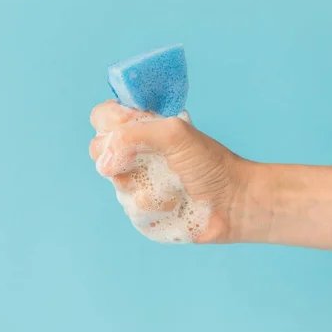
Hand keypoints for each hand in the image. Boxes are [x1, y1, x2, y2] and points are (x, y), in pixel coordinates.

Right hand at [89, 100, 261, 243]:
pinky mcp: (141, 213)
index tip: (130, 126)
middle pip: (99, 151)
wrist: (232, 202)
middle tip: (150, 158)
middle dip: (123, 156)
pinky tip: (175, 203)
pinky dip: (157, 206)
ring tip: (174, 183)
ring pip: (116, 183)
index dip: (109, 123)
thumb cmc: (209, 163)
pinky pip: (132, 209)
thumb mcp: (175, 133)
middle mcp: (133, 155)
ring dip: (147, 184)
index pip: (102, 118)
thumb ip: (134, 134)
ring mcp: (135, 184)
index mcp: (141, 129)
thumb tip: (105, 162)